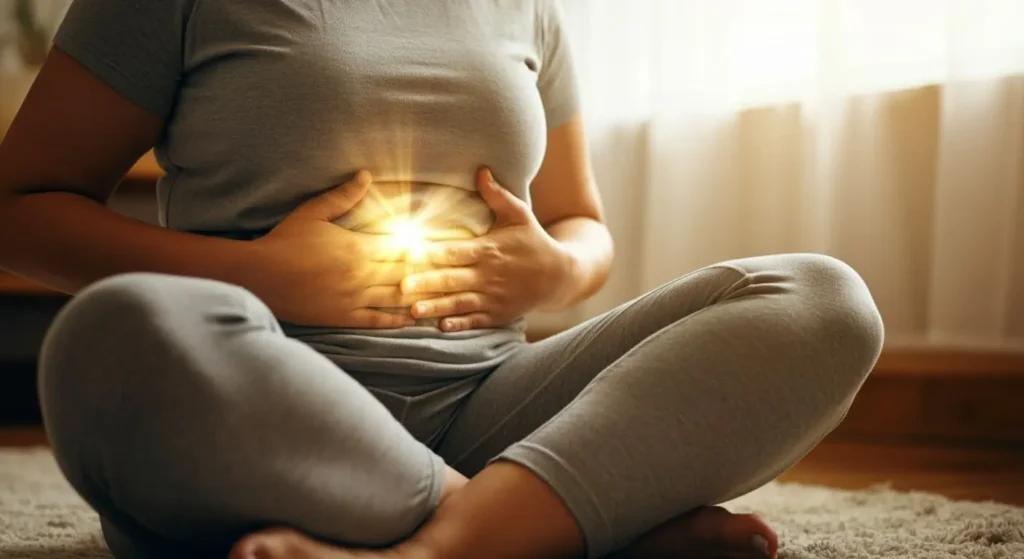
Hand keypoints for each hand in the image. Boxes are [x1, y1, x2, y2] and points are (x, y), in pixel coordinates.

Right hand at [248, 171, 442, 327]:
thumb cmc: (284, 241)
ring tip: (443, 295)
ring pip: (397, 298)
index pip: (401, 246)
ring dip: (422, 296)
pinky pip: (378, 321)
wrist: (259, 277)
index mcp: (357, 247)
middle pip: (406, 272)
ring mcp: (354, 298)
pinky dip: (398, 320)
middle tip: (454, 270)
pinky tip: (414, 318)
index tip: (443, 244)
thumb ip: (343, 196)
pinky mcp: (344, 317)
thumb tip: (366, 175)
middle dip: (430, 271)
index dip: (423, 245)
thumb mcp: (313, 213)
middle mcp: (361, 275)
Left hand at [401, 168, 572, 331]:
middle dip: (426, 282)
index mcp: (489, 250)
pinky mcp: (498, 315)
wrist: (559, 276)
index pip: (455, 251)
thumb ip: (498, 196)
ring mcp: (493, 298)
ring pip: (459, 303)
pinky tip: (441, 327)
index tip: (409, 252)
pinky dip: (460, 325)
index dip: (432, 253)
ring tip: (413, 311)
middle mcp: (489, 275)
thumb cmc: (534, 241)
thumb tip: (481, 170)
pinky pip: (476, 321)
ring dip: (436, 307)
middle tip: (401, 285)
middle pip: (452, 279)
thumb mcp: (520, 215)